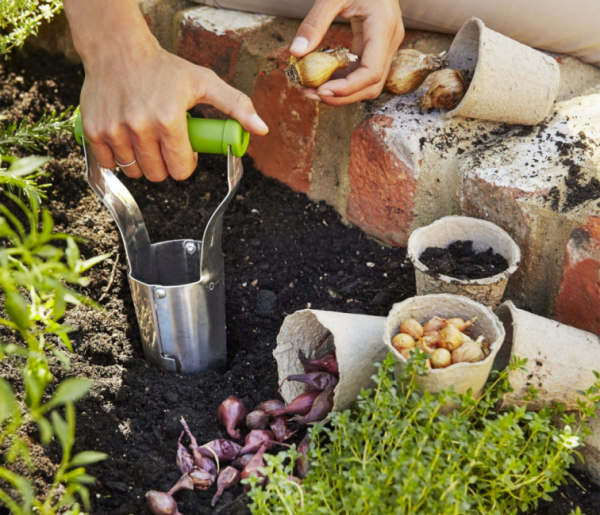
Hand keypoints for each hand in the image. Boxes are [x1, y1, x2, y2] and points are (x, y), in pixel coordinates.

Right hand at [65, 0, 267, 181]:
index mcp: (169, 119)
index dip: (186, 163)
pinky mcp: (93, 131)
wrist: (117, 49)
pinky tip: (126, 140)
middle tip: (166, 144)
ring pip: (135, 171)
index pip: (181, 169)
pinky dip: (118, 158)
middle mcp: (139, 127)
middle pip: (158, 175)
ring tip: (146, 139)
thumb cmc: (165, 67)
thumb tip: (261, 129)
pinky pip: (109, 164)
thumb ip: (236, 105)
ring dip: (143, 162)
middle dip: (166, 165)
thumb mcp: (204, 82)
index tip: (184, 150)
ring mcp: (114, 130)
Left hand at [289, 0, 403, 105]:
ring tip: (311, 89)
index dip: (348, 88)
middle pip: (371, 85)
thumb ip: (314, 23)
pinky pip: (361, 71)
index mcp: (383, 26)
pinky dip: (342, 79)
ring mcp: (385, 45)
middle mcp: (390, 40)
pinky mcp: (376, 46)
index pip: (372, 72)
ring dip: (341, 91)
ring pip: (367, 83)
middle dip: (342, 96)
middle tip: (311, 94)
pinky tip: (321, 78)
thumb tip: (296, 52)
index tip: (321, 90)